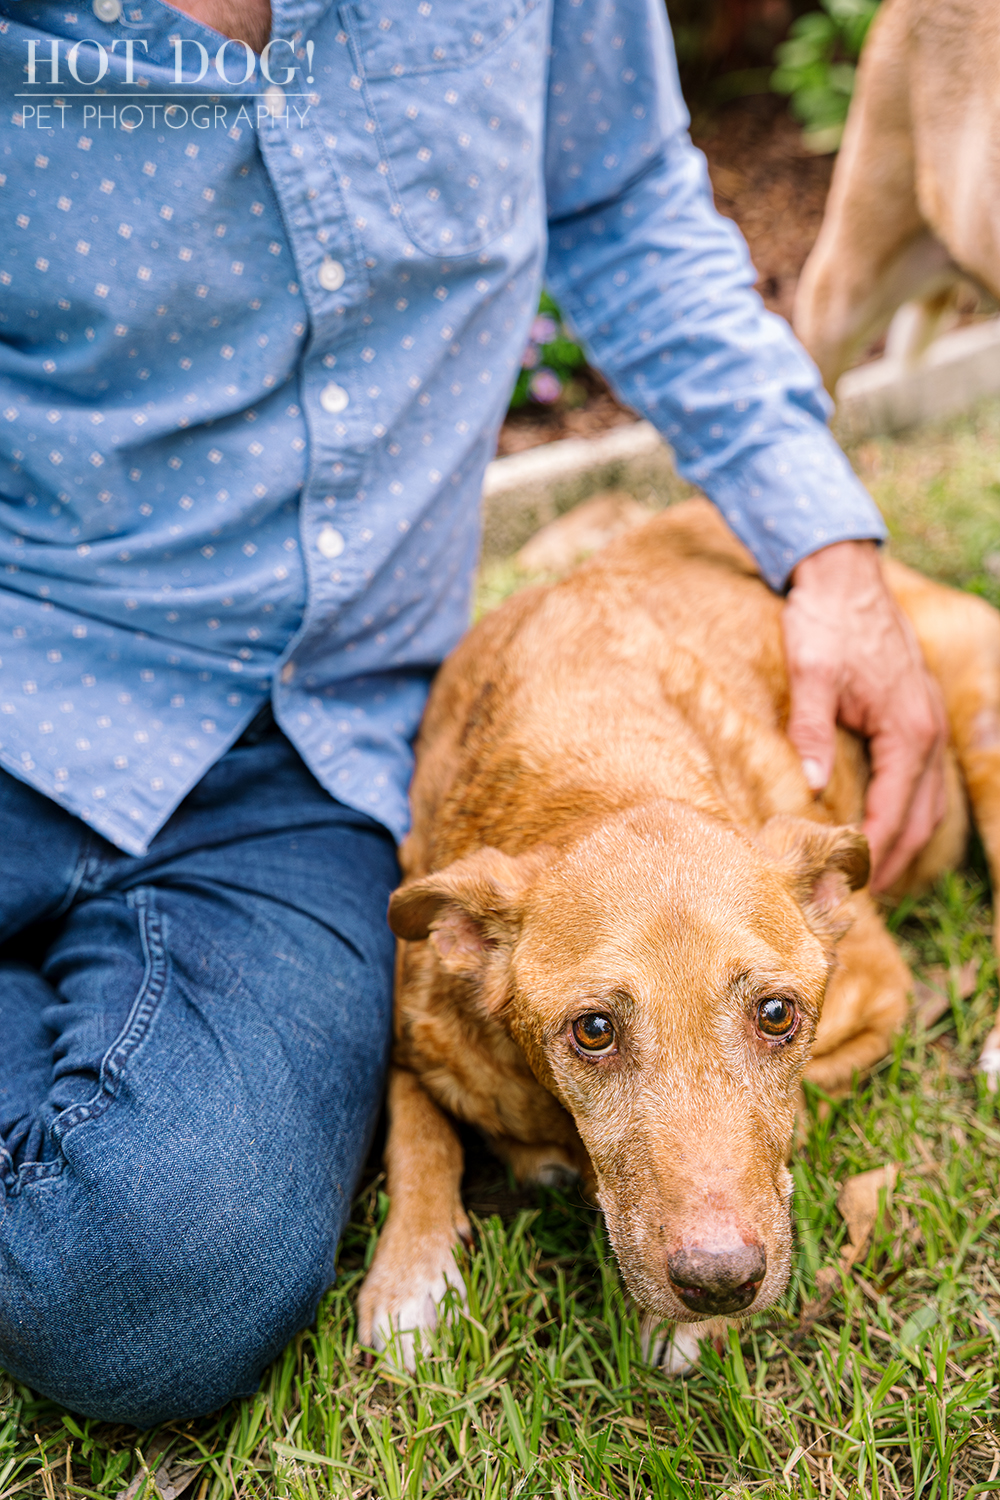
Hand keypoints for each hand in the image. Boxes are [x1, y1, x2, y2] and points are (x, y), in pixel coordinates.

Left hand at [782, 540, 947, 891]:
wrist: (844, 574)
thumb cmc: (826, 621)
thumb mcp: (811, 673)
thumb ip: (811, 730)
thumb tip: (815, 785)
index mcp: (907, 729)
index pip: (894, 811)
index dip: (871, 854)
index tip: (845, 886)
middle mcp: (928, 730)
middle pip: (921, 817)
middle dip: (894, 860)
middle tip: (859, 896)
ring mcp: (928, 721)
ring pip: (929, 800)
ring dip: (906, 840)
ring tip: (874, 874)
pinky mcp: (916, 714)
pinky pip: (923, 777)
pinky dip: (910, 809)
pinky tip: (887, 822)